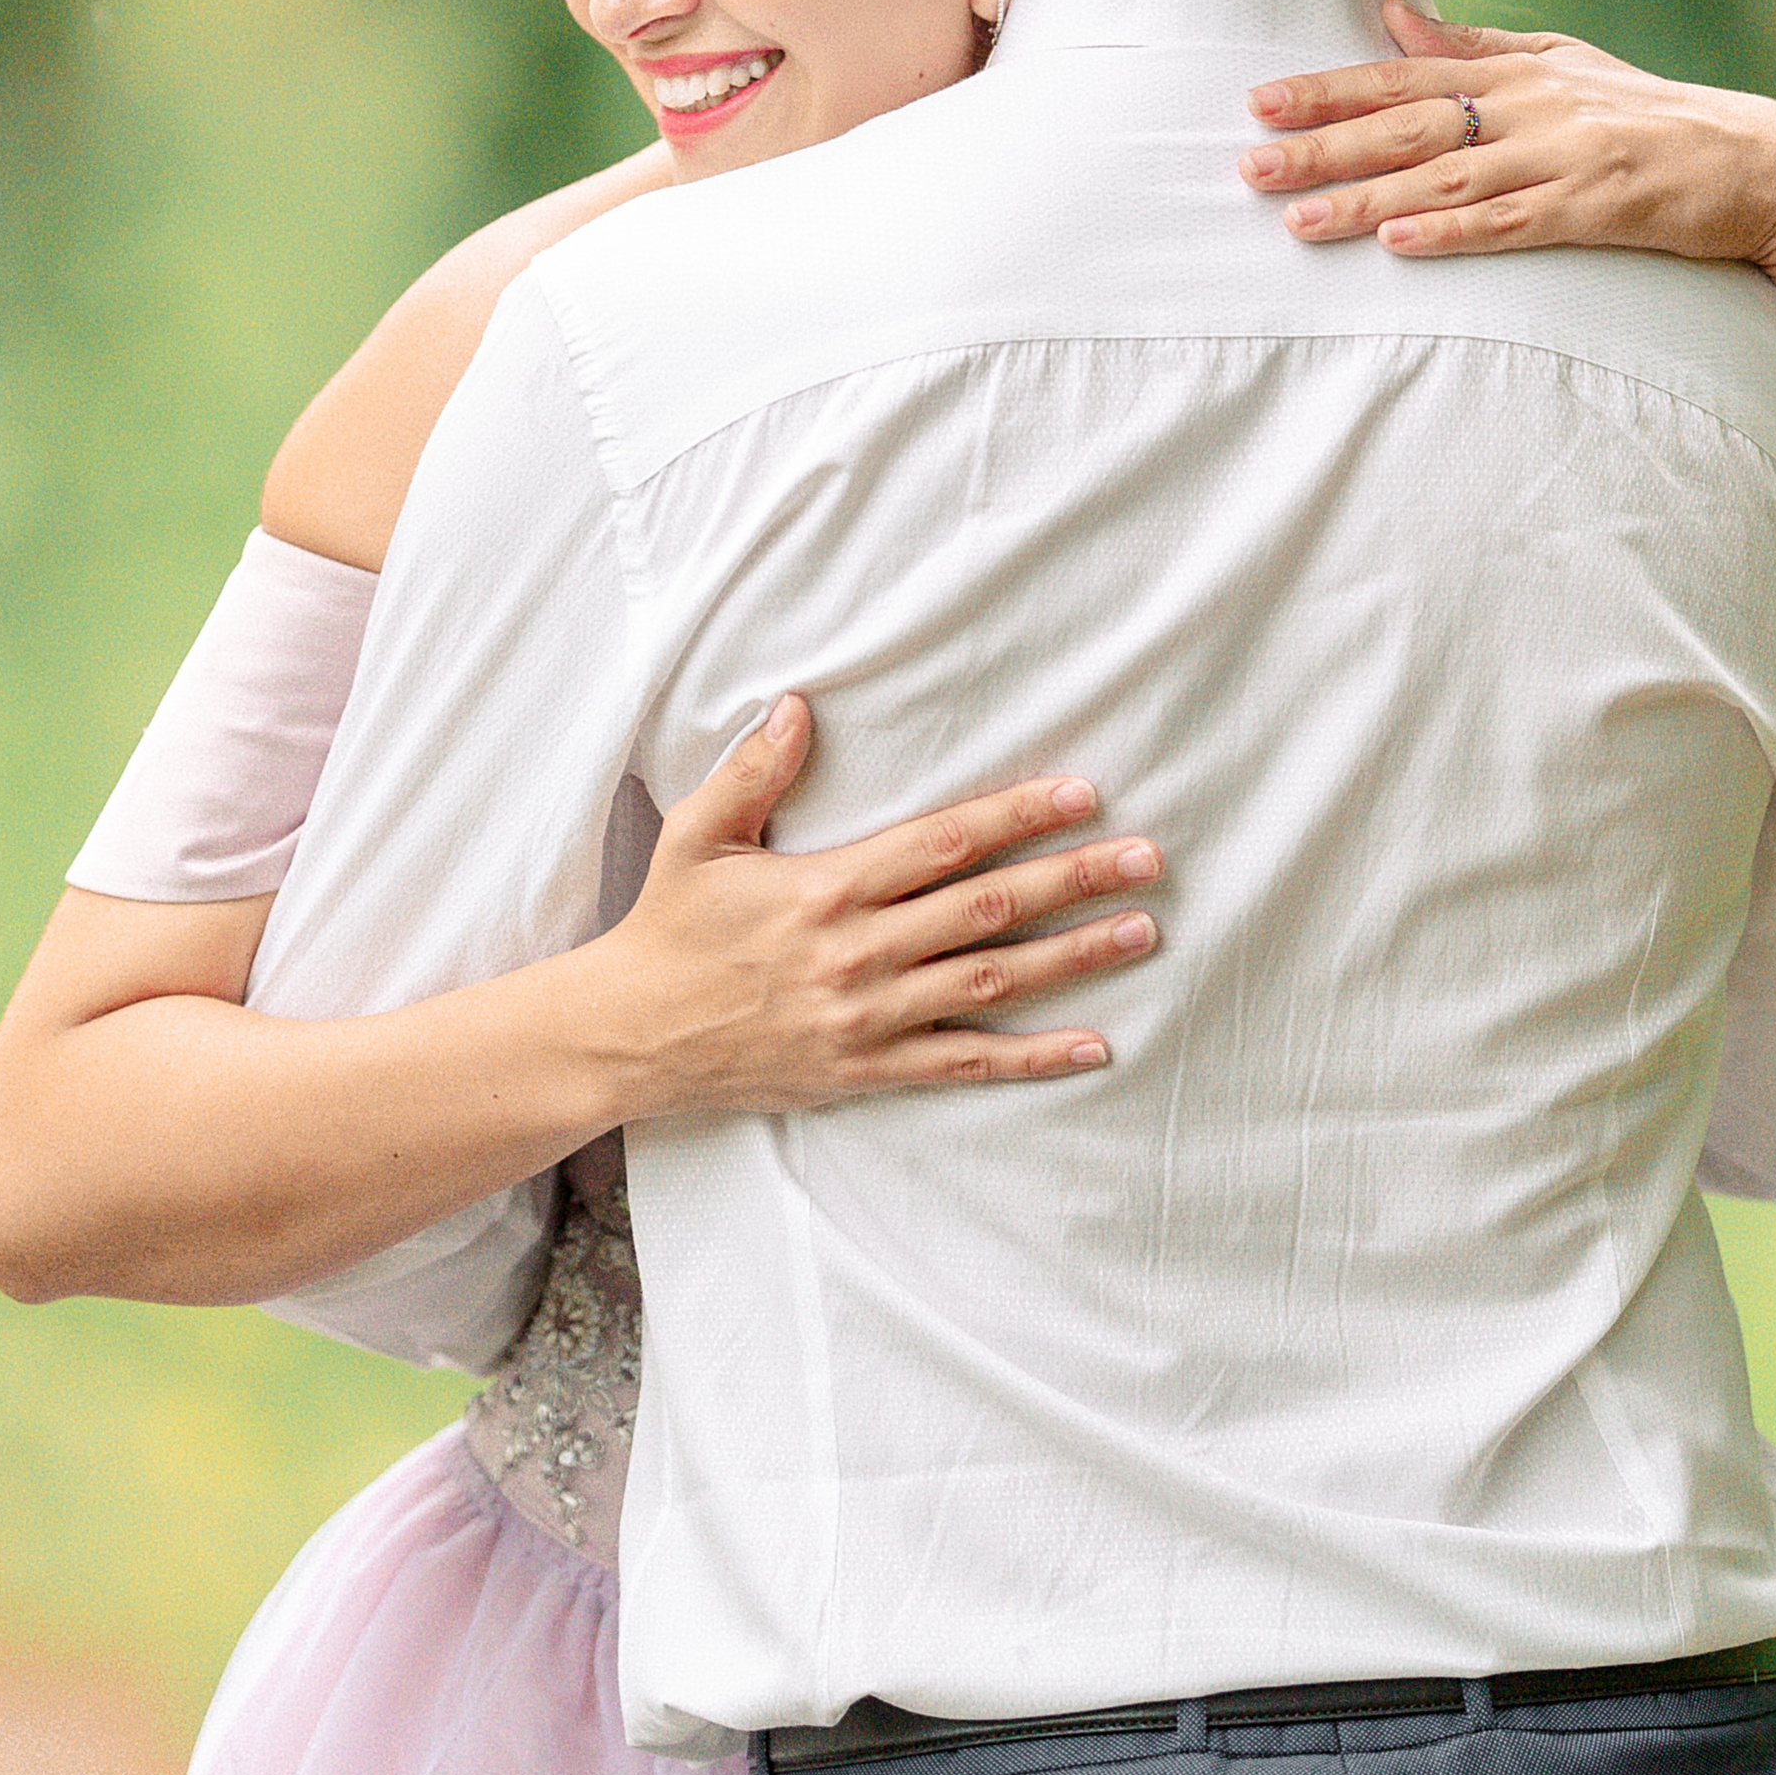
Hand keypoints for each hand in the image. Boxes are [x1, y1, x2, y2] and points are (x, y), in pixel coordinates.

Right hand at [580, 696, 1163, 1118]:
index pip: (944, 843)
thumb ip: (754, 771)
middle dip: (1074, 880)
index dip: (1018, 816)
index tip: (1082, 796)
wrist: (628, 1037)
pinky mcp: (866, 1071)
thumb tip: (800, 704)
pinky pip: (963, 1063)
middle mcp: (858, 952)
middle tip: (1148, 859)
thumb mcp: (698, 836)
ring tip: (1142, 932)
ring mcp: (868, 1017)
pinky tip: (1093, 1044)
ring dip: (1074, 959)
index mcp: (827, 888)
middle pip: (989, 909)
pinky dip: (1032, 1058)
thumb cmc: (668, 927)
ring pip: (991, 982)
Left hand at [1240, 0, 1775, 267]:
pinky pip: (1513, 225)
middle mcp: (1532, 107)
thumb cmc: (1649, 117)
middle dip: (1324, 146)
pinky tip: (1402, 245)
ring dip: (1368, 201)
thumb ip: (1474, 47)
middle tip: (1248, 166)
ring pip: (1446, 181)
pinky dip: (1456, 234)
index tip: (1259, 99)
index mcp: (1519, 71)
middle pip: (1409, 127)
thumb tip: (1386, 20)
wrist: (1756, 165)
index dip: (1329, 89)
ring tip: (1300, 221)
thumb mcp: (1563, 66)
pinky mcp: (1597, 210)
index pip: (1403, 76)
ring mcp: (1564, 158)